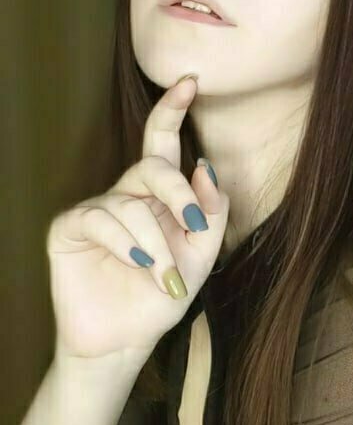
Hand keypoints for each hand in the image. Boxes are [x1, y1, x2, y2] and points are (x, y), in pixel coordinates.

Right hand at [47, 75, 229, 360]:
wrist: (124, 342)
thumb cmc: (160, 299)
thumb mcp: (201, 258)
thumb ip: (210, 214)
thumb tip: (205, 167)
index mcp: (159, 197)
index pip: (163, 144)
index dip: (172, 111)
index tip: (190, 81)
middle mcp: (127, 195)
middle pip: (153, 166)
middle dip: (178, 193)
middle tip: (194, 227)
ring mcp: (96, 209)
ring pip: (131, 203)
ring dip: (155, 244)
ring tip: (166, 277)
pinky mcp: (69, 228)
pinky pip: (100, 218)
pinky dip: (125, 241)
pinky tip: (136, 263)